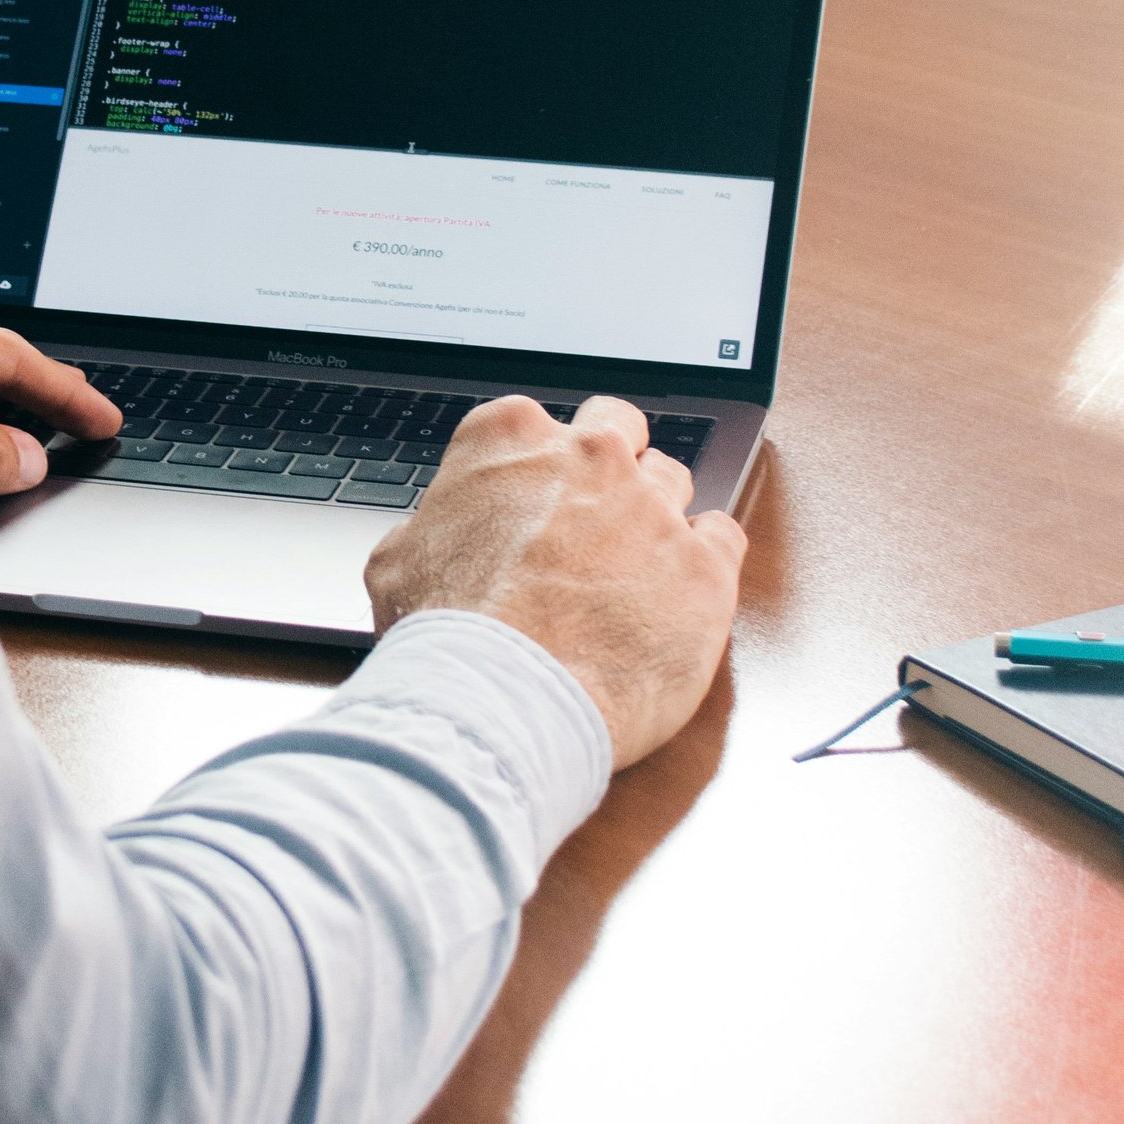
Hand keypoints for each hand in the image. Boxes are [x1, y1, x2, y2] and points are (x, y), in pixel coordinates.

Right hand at [364, 396, 745, 772]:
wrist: (500, 700)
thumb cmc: (444, 637)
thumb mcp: (398, 562)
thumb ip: (435, 528)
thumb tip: (436, 539)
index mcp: (511, 438)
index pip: (537, 423)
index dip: (536, 468)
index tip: (534, 501)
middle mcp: (590, 456)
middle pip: (619, 429)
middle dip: (610, 464)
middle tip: (592, 518)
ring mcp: (654, 507)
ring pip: (674, 480)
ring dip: (656, 516)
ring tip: (633, 571)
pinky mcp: (706, 566)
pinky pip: (725, 535)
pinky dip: (708, 558)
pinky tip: (681, 589)